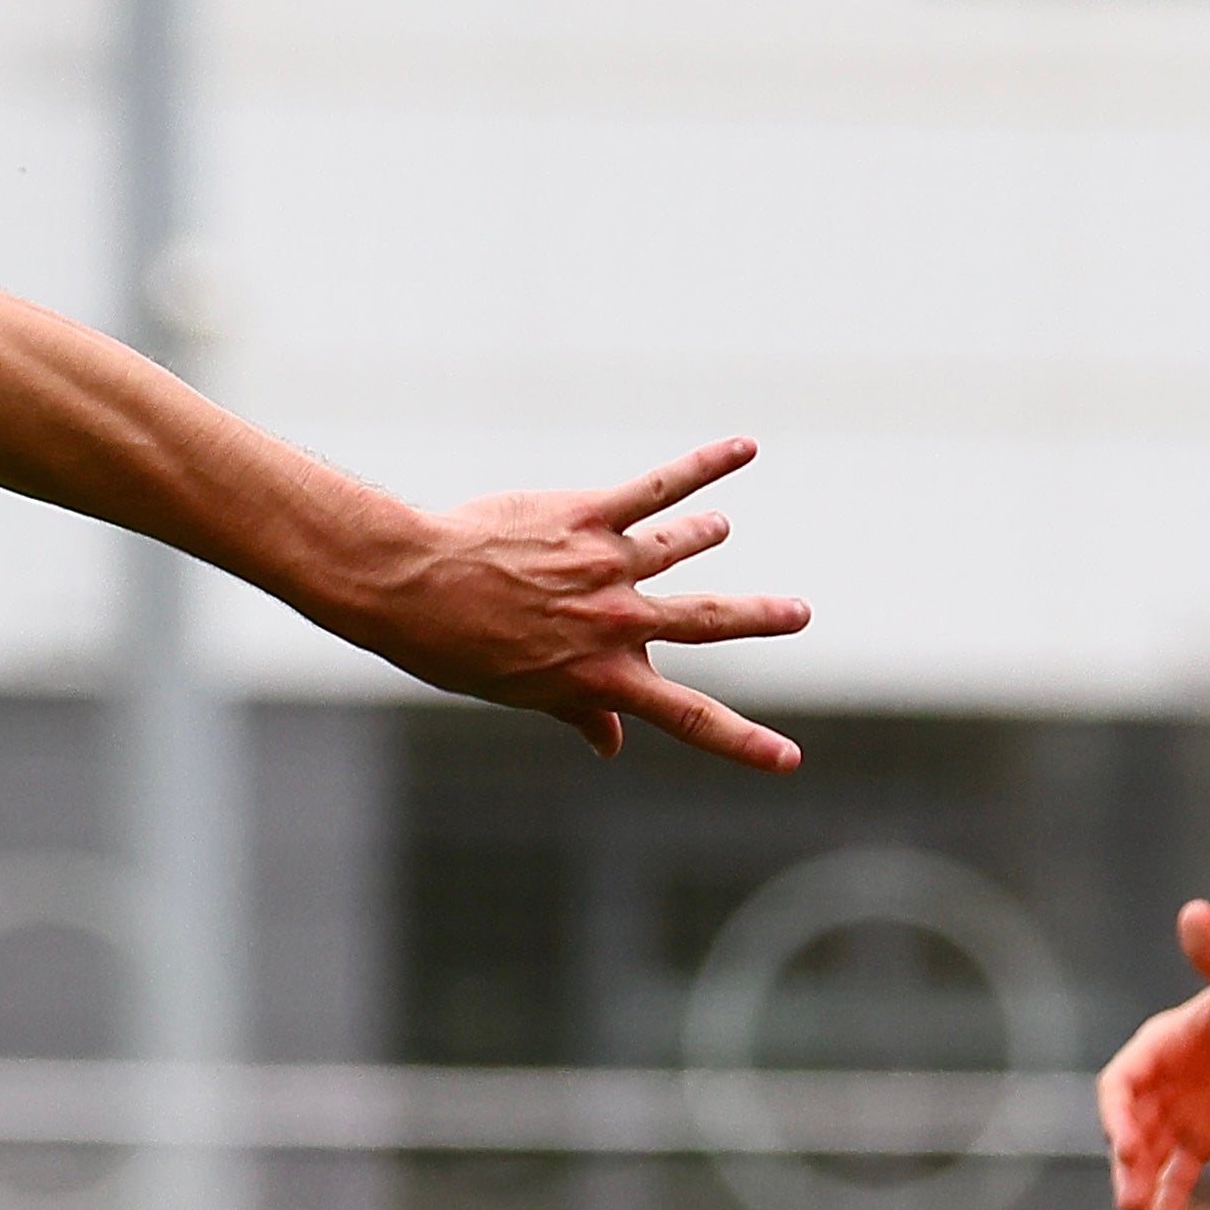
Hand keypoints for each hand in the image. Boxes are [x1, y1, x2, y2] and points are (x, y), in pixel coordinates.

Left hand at [307, 439, 803, 766]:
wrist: (410, 586)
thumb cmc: (454, 646)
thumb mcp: (518, 692)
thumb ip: (575, 711)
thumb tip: (610, 745)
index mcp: (601, 677)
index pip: (687, 717)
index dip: (743, 742)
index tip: (789, 760)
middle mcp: (616, 623)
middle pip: (706, 620)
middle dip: (758, 617)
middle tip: (799, 612)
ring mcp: (606, 566)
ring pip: (678, 548)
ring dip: (702, 536)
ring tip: (717, 528)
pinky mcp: (589, 515)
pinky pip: (659, 487)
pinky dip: (705, 467)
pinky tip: (743, 448)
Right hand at [1096, 897, 1209, 1209]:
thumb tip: (1194, 911)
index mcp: (1159, 1046)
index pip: (1121, 1085)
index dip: (1119, 1116)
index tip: (1127, 1144)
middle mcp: (1160, 1084)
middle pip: (1129, 1131)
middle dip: (1125, 1166)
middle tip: (1128, 1199)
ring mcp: (1179, 1116)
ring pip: (1149, 1163)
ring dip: (1138, 1194)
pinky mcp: (1205, 1140)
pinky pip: (1179, 1179)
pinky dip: (1168, 1206)